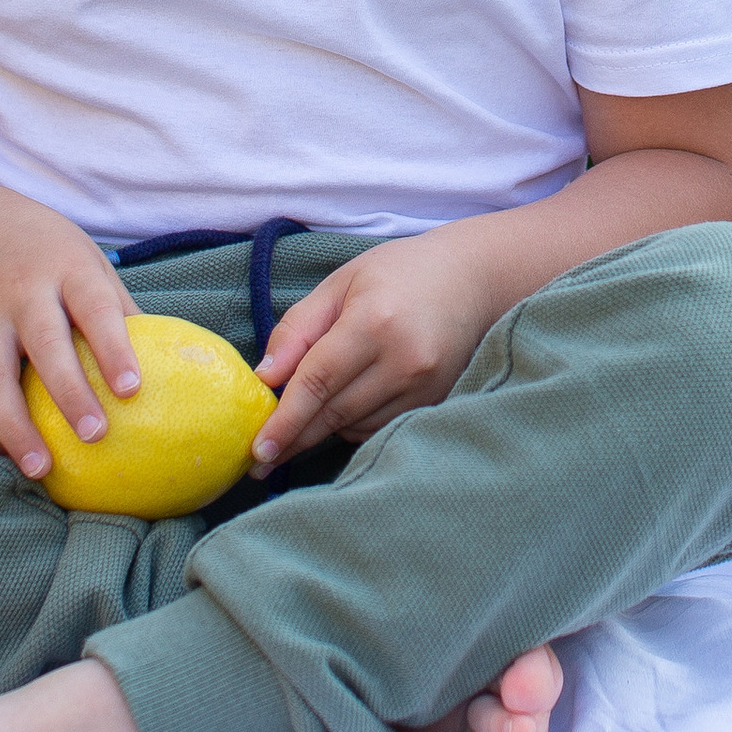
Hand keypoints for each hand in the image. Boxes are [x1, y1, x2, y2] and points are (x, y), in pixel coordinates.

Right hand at [0, 184, 139, 479]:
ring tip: (40, 468)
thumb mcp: (89, 262)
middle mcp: (22, 292)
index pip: (94, 308)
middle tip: (95, 435)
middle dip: (68, 392)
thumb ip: (117, 308)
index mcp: (66, 269)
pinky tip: (1, 454)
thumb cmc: (49, 253)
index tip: (132, 390)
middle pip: (44, 344)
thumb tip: (165, 362)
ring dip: (14, 426)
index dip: (113, 348)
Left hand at [252, 223, 504, 469]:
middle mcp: (403, 359)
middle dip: (294, 437)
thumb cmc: (400, 272)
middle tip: (260, 458)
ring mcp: (424, 385)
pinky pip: (379, 428)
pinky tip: (348, 403)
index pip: (318, 381)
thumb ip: (298, 328)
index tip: (258, 449)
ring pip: (354, 426)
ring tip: (308, 412)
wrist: (473, 278)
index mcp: (374, 321)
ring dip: (324, 426)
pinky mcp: (435, 401)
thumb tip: (264, 378)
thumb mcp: (342, 283)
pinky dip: (354, 423)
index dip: (285, 419)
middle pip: (333, 413)